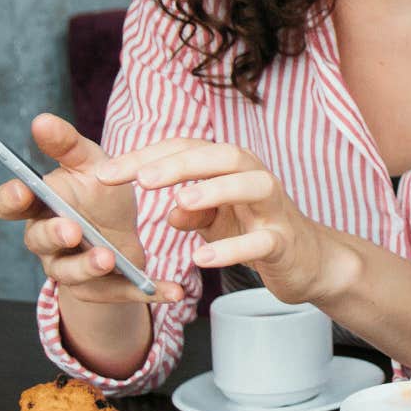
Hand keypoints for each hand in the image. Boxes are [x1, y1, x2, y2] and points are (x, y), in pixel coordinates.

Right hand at [0, 114, 183, 303]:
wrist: (123, 230)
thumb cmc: (98, 191)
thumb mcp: (89, 163)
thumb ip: (66, 145)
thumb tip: (41, 119)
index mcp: (40, 205)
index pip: (9, 204)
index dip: (11, 199)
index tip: (22, 191)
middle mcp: (47, 240)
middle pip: (39, 241)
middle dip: (54, 235)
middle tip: (73, 229)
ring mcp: (70, 267)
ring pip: (70, 272)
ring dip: (88, 266)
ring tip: (108, 258)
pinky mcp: (100, 289)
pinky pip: (119, 293)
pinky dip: (146, 291)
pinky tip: (173, 290)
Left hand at [95, 140, 345, 304]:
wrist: (306, 261)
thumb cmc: (255, 230)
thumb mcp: (216, 220)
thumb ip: (191, 211)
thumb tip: (169, 210)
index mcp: (231, 168)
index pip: (186, 149)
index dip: (145, 158)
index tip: (105, 175)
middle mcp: (256, 177)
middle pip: (221, 155)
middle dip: (180, 163)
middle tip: (141, 180)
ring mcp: (274, 208)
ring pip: (252, 185)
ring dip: (215, 190)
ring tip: (179, 202)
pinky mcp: (285, 242)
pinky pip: (261, 241)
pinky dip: (231, 249)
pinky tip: (201, 259)